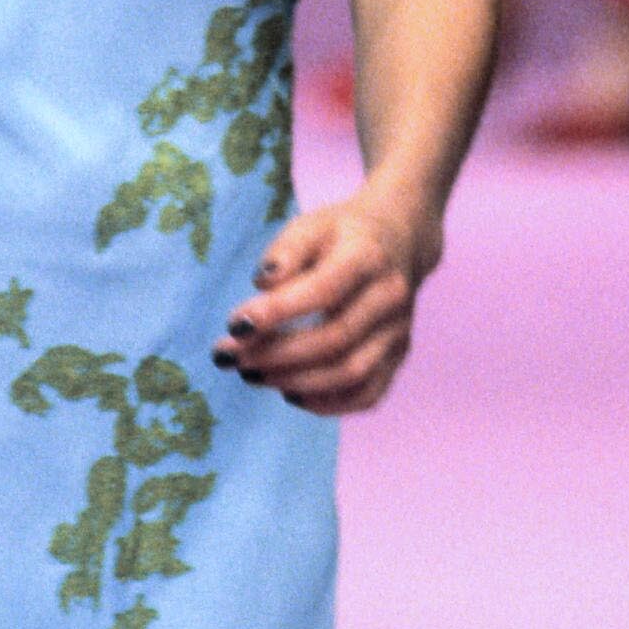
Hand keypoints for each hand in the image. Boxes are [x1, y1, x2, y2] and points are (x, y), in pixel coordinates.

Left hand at [212, 190, 432, 415]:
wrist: (399, 240)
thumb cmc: (341, 235)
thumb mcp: (310, 225)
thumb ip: (285, 251)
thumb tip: (262, 285)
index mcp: (367, 257)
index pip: (324, 290)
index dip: (278, 312)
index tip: (234, 324)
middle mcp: (389, 297)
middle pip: (334, 339)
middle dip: (275, 354)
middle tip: (229, 356)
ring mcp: (397, 331)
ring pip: (350, 373)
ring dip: (294, 381)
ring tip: (250, 374)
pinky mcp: (397, 357)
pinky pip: (366, 394)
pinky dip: (326, 403)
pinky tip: (289, 392)